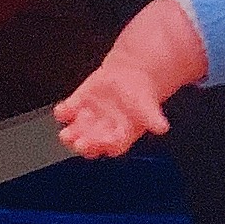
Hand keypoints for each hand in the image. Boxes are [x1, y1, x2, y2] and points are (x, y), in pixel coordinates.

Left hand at [55, 58, 172, 157]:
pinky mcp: (77, 106)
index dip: (107, 145)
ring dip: (70, 134)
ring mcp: (88, 120)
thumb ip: (152, 117)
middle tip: (79, 143)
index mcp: (120, 136)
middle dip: (85, 144)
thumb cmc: (139, 97)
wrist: (128, 77)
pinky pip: (67, 112)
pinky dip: (63, 112)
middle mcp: (102, 131)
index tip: (103, 144)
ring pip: (76, 131)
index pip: (113, 146)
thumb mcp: (148, 106)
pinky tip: (62, 110)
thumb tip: (162, 127)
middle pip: (92, 142)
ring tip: (66, 134)